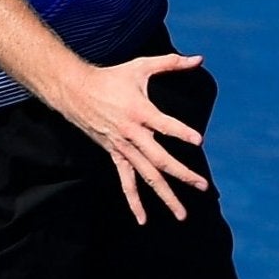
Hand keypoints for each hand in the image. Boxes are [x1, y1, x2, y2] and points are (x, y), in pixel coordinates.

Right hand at [52, 53, 210, 224]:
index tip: (199, 141)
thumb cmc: (112, 78)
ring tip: (181, 214)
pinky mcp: (115, 155)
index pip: (164, 124)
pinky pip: (126, 182)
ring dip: (165, 195)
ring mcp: (123, 148)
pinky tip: (143, 219)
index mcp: (140, 111)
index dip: (181, 132)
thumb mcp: (141, 66)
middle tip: (202, 186)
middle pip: (160, 159)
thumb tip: (199, 59)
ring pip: (147, 176)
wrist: (76, 91)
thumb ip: (171, 63)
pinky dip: (134, 201)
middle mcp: (132, 134)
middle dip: (182, 174)